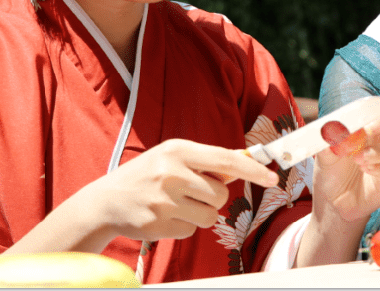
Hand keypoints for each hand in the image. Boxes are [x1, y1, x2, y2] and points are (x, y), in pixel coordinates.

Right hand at [84, 139, 278, 243]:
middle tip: (193, 191)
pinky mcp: (159, 225)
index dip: (253, 169)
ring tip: (178, 203)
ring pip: (210, 216)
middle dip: (214, 196)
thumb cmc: (148, 174)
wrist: (106, 200)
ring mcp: (164, 201)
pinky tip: (166, 215)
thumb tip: (245, 162)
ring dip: (201, 213)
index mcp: (178, 150)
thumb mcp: (173, 156)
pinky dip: (184, 225)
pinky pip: (192, 231)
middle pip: (222, 194)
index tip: (273, 177)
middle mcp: (171, 173)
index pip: (226, 159)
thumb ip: (207, 161)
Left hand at [311, 105, 379, 222]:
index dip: (373, 108)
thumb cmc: (332, 172)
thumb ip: (326, 143)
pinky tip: (365, 169)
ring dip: (375, 153)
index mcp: (368, 127)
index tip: (359, 115)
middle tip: (367, 129)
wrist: (333, 201)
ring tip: (357, 160)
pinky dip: (378, 168)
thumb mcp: (324, 156)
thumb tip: (327, 130)